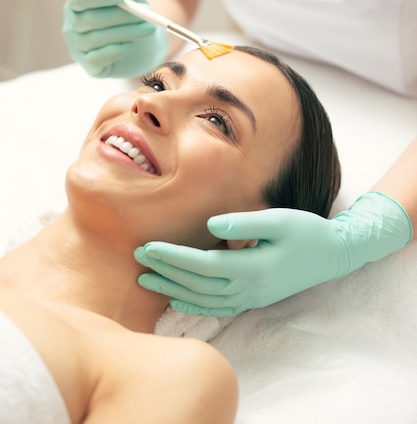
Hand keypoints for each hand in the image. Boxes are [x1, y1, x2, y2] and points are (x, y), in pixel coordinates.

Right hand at [62, 0, 167, 77]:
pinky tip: (130, 44)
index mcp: (76, 6)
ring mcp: (78, 49)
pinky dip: (116, 51)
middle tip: (146, 13)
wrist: (141, 47)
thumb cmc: (131, 18)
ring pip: (97, 39)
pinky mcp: (90, 68)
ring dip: (127, 32)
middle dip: (121, 16)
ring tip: (149, 28)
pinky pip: (98, 59)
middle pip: (90, 20)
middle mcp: (72, 27)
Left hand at [134, 192, 411, 316]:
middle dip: (166, 272)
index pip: (203, 266)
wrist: (333, 255)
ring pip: (204, 300)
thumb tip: (211, 225)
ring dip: (173, 290)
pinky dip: (194, 305)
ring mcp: (252, 298)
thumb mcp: (279, 219)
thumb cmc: (306, 231)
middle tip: (138, 260)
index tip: (148, 247)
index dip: (173, 258)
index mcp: (254, 268)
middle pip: (197, 285)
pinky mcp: (254, 299)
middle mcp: (250, 289)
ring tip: (146, 279)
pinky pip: (217, 308)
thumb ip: (244, 223)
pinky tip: (177, 300)